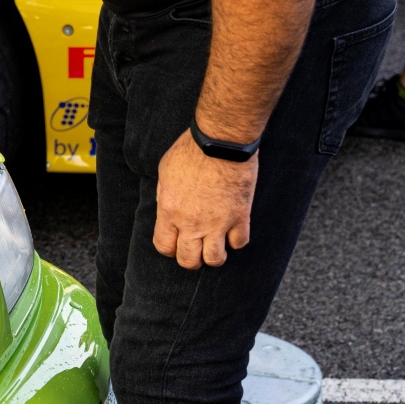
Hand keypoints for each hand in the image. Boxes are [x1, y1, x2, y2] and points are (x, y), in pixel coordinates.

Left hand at [153, 128, 257, 268]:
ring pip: (215, 260)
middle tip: (196, 248)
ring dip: (214, 255)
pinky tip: (232, 230)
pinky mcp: (240, 217)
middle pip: (189, 261)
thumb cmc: (190, 151)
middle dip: (191, 259)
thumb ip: (165, 196)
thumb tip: (167, 209)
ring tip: (215, 244)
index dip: (169, 248)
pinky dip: (236, 240)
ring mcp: (217, 223)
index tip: (175, 242)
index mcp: (170, 211)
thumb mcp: (165, 172)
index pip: (164, 247)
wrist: (220, 142)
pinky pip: (239, 243)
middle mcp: (192, 223)